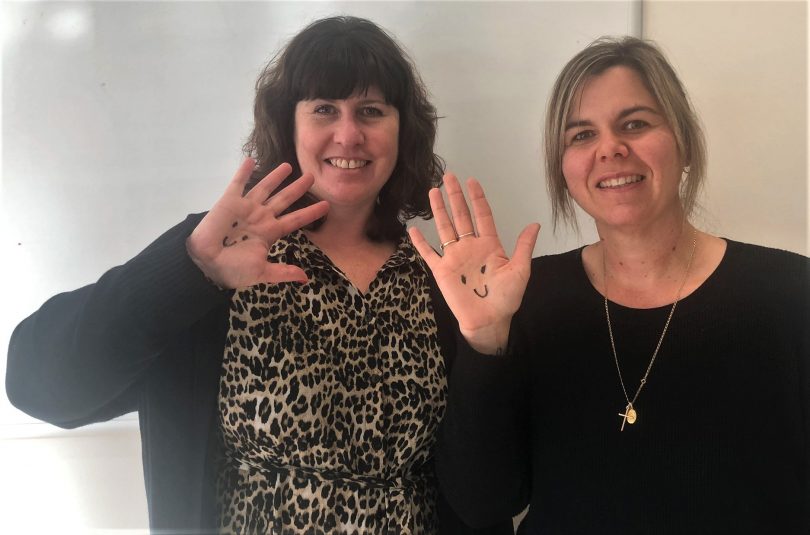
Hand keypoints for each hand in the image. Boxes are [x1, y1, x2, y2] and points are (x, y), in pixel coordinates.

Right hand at [186, 159, 328, 288]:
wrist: (206, 264)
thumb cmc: (233, 269)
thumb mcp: (262, 272)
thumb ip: (283, 272)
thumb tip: (306, 279)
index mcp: (270, 232)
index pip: (295, 220)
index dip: (310, 212)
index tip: (327, 206)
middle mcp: (261, 217)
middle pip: (284, 199)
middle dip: (298, 188)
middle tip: (312, 176)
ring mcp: (246, 207)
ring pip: (265, 188)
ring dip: (276, 176)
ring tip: (289, 166)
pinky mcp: (230, 201)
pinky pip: (238, 183)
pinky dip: (244, 172)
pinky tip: (251, 160)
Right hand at [409, 173, 538, 354]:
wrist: (489, 321)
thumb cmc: (506, 298)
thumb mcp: (520, 270)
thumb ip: (524, 247)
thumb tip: (535, 224)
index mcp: (489, 245)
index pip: (482, 215)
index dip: (477, 198)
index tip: (472, 181)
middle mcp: (470, 246)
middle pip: (461, 216)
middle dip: (455, 196)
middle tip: (448, 176)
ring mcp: (454, 257)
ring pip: (445, 228)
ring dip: (439, 210)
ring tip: (433, 191)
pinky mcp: (442, 270)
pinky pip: (428, 253)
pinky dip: (419, 242)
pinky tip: (412, 229)